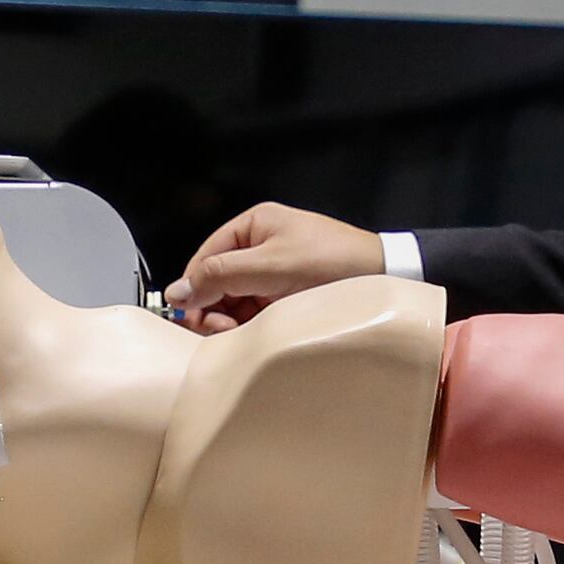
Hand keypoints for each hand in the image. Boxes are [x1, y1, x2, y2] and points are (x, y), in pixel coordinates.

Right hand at [171, 202, 385, 331]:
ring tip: (238, 336)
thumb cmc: (334, 262)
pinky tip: (253, 338)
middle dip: (211, 307)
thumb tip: (178, 291)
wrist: (385, 279)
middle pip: (216, 282)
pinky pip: (254, 315)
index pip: (205, 257)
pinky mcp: (286, 299)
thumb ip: (221, 275)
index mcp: (254, 226)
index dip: (193, 287)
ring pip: (233, 302)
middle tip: (218, 330)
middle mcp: (260, 248)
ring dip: (229, 321)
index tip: (187, 315)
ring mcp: (273, 275)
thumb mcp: (271, 265)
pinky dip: (248, 328)